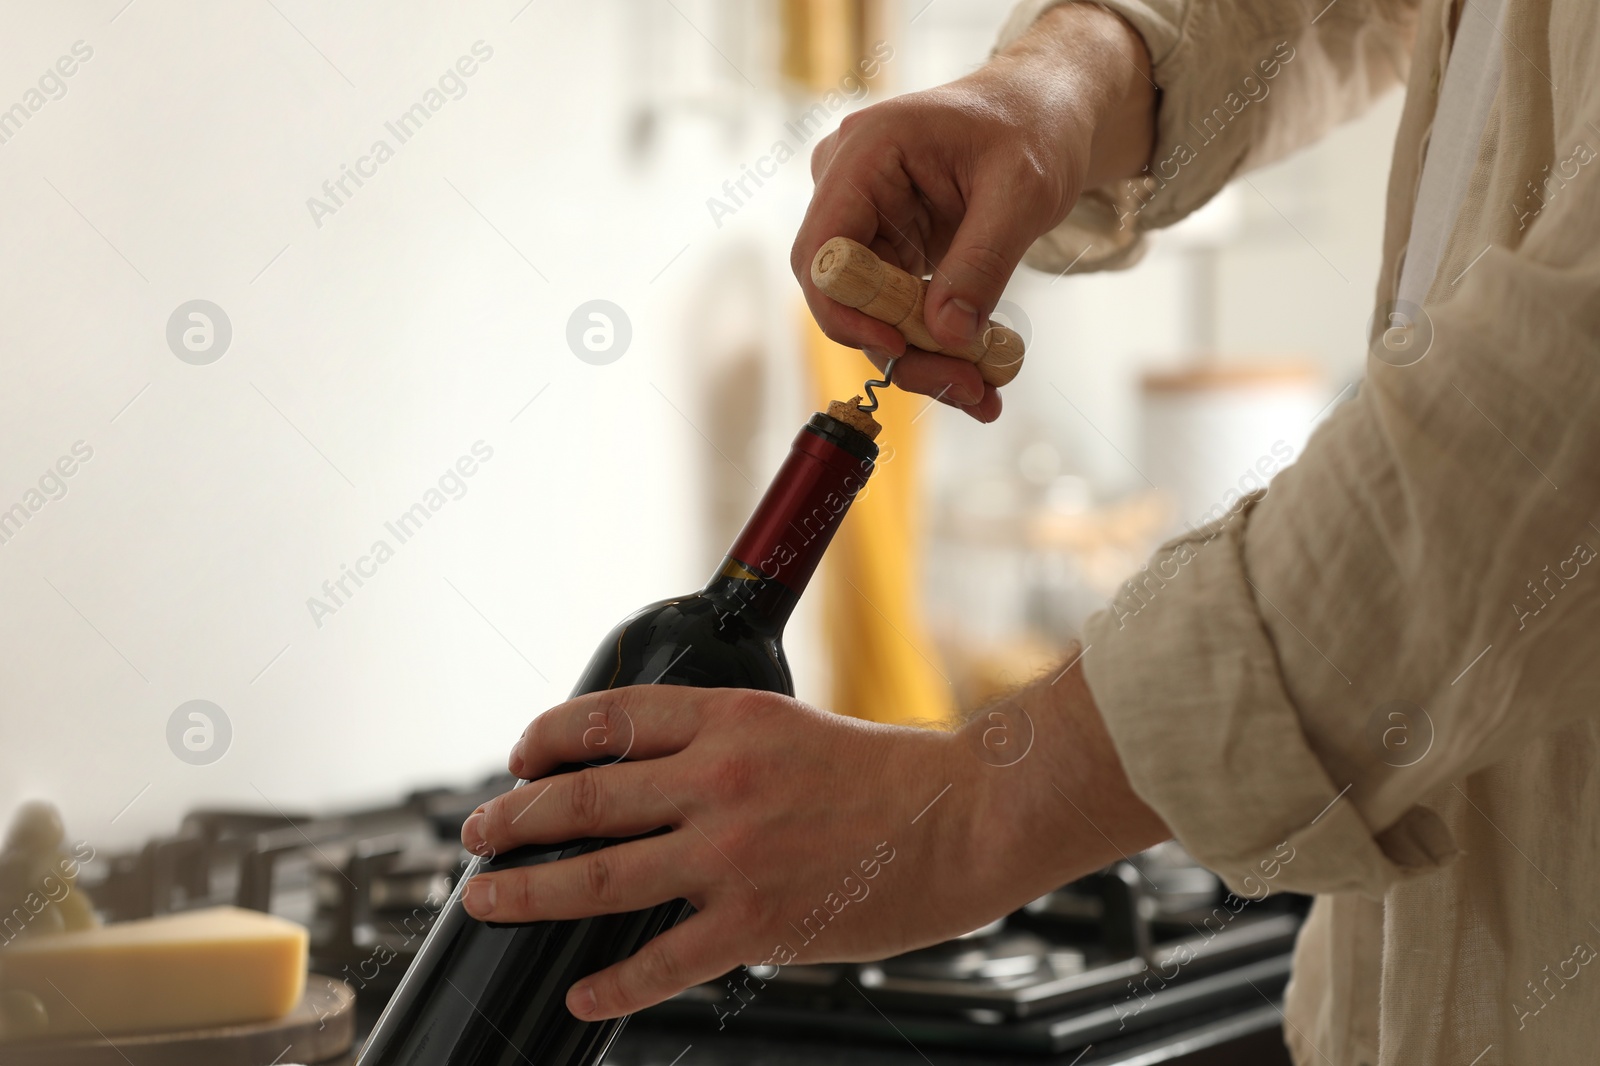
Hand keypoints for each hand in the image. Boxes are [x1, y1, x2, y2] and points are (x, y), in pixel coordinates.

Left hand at [459, 650, 1168, 1020]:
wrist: (963, 820)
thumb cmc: (889, 775)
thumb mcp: (790, 724)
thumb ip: (718, 742)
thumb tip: (646, 773)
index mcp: (730, 718)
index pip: (608, 718)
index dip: (547, 739)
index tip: (520, 758)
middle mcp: (720, 780)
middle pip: (585, 797)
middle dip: (514, 819)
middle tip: (479, 833)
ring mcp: (734, 855)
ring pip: (602, 876)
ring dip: (531, 891)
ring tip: (489, 899)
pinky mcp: (757, 922)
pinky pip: (662, 960)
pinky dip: (613, 983)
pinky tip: (582, 992)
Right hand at [792, 4, 1154, 422]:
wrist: (1046, 112)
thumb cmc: (1034, 127)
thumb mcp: (1023, 191)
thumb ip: (982, 262)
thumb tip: (946, 336)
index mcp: (865, 153)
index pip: (823, 250)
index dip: (847, 310)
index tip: (899, 347)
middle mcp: (849, 188)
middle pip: (844, 293)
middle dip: (900, 349)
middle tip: (965, 388)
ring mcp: (865, 220)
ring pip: (870, 312)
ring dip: (923, 359)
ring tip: (984, 393)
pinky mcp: (889, 247)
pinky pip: (896, 309)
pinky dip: (935, 345)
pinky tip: (978, 378)